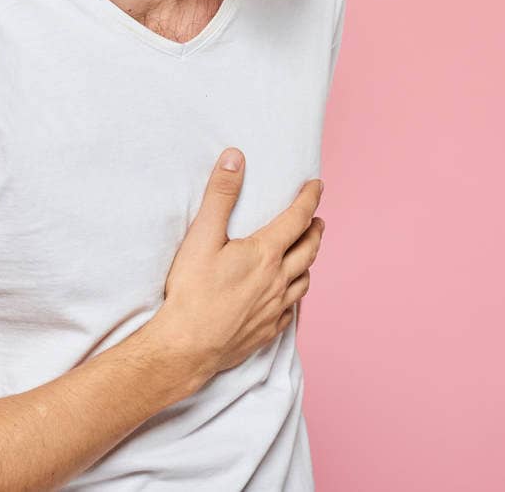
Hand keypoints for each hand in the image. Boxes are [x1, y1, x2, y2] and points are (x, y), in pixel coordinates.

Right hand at [147, 148, 324, 383]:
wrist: (187, 347)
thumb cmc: (191, 291)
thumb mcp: (202, 235)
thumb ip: (220, 195)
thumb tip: (235, 158)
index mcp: (266, 254)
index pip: (297, 218)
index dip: (309, 199)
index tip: (317, 186)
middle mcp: (278, 280)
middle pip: (309, 249)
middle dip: (315, 230)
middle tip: (318, 219)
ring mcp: (275, 308)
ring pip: (304, 281)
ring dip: (309, 262)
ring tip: (307, 253)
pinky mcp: (267, 331)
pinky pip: (292, 310)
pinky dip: (295, 295)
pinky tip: (289, 297)